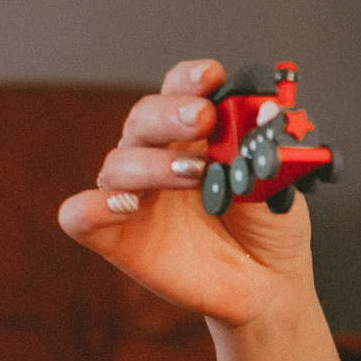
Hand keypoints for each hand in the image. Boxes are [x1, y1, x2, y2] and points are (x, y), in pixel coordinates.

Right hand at [56, 58, 319, 327]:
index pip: (180, 91)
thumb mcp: (280, 185)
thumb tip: (266, 115)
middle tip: (203, 118)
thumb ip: (266, 154)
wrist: (269, 284)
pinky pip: (80, 215)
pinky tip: (125, 205)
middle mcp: (157, 156)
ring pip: (117, 164)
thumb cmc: (270, 226)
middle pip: (143, 118)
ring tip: (195, 174)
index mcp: (195, 133)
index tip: (212, 76)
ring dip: (152, 163)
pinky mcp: (115, 237)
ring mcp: (134, 196)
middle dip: (171, 113)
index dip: (189, 79)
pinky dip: (92, 207)